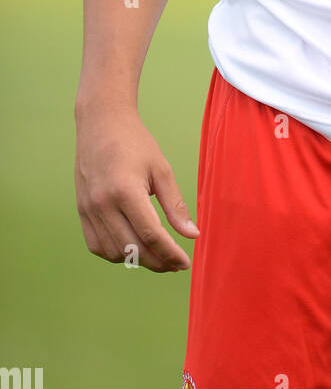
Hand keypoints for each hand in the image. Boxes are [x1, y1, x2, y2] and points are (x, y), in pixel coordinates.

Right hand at [74, 104, 198, 272]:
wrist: (101, 123)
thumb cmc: (135, 143)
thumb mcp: (161, 169)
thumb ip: (175, 205)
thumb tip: (192, 235)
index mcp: (125, 190)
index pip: (150, 234)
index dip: (170, 253)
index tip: (185, 263)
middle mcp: (103, 203)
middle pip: (132, 248)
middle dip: (157, 262)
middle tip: (175, 264)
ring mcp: (88, 209)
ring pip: (114, 252)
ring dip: (137, 259)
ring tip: (158, 255)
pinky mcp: (81, 211)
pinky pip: (97, 246)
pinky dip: (116, 253)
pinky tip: (133, 247)